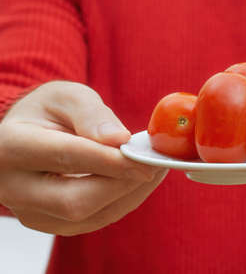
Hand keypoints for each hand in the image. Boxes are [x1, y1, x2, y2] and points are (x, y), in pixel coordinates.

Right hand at [0, 81, 166, 234]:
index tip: (145, 158)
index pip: (66, 158)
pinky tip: (140, 180)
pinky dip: (125, 200)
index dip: (111, 161)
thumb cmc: (49, 111)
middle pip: (75, 201)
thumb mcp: (67, 96)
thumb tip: (119, 139)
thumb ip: (91, 114)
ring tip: (154, 167)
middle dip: (124, 183)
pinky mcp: (52, 223)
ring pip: (90, 216)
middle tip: (156, 164)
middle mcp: (14, 187)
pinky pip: (96, 220)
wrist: (28, 134)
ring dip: (131, 193)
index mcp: (11, 146)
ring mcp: (31, 212)